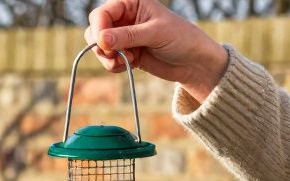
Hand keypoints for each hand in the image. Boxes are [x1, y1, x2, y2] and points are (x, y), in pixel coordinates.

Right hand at [84, 0, 228, 102]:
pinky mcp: (126, 53)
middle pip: (95, 29)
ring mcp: (124, 36)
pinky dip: (114, 65)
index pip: (102, 13)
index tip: (105, 45)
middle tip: (115, 56)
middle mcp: (125, 18)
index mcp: (131, 3)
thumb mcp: (156, 33)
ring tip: (127, 62)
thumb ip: (128, 36)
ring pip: (99, 46)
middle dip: (101, 46)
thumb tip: (102, 40)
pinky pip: (108, 60)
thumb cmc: (181, 38)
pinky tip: (129, 65)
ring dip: (108, 58)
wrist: (194, 63)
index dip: (99, 29)